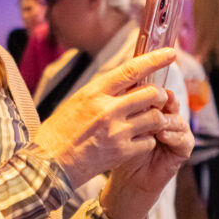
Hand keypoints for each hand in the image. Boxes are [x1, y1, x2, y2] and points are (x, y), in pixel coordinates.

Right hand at [34, 48, 178, 186]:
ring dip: (157, 118)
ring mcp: (116, 131)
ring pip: (155, 117)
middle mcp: (107, 109)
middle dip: (159, 96)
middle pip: (150, 94)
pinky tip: (139, 140)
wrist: (49, 165)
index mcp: (94, 92)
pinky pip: (149, 141)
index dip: (154, 60)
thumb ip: (103, 91)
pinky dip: (149, 140)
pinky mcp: (122, 152)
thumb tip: (128, 79)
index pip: (131, 70)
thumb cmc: (61, 131)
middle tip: (157, 100)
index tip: (170, 54)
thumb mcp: (78, 101)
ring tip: (149, 122)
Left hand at [100, 88, 194, 218]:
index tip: (141, 82)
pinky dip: (173, 136)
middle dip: (161, 99)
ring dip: (165, 119)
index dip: (151, 85)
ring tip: (155, 122)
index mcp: (154, 107)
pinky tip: (161, 135)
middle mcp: (168, 116)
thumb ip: (125, 106)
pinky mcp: (184, 148)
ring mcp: (177, 132)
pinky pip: (183, 138)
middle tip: (153, 100)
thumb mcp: (120, 124)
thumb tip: (123, 82)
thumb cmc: (121, 150)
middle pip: (170, 100)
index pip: (156, 89)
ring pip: (177, 118)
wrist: (128, 179)